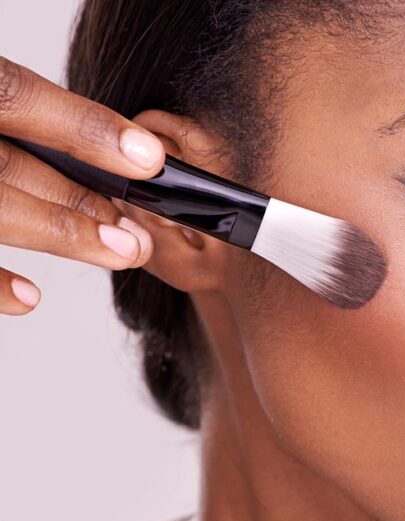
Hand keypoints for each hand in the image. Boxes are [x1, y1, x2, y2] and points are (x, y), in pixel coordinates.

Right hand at [0, 55, 165, 314]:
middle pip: (6, 164)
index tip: (148, 157)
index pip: (11, 96)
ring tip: (119, 253)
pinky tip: (29, 297)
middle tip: (142, 229)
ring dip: (57, 233)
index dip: (83, 126)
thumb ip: (10, 112)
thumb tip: (104, 149)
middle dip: (82, 199)